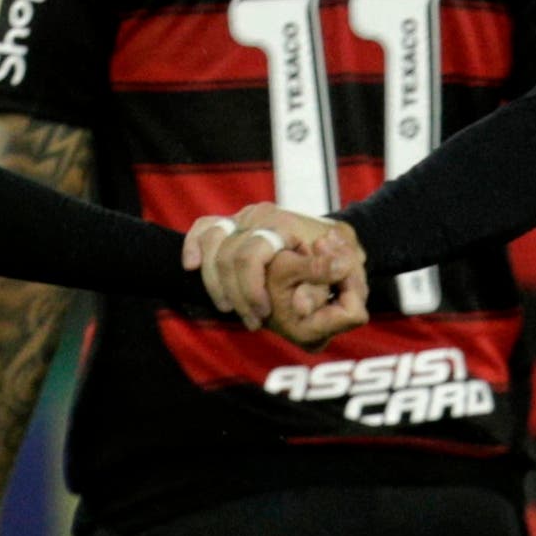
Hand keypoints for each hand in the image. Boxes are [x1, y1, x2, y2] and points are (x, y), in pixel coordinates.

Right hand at [201, 204, 366, 346]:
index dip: (251, 290)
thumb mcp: (346, 273)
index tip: (263, 315)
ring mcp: (244, 217)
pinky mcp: (234, 223)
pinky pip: (203, 228)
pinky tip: (190, 266)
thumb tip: (298, 305)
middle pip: (228, 255)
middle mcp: (260, 216)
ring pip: (212, 245)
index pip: (251, 256)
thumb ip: (324, 286)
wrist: (338, 240)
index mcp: (284, 224)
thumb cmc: (342, 261)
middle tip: (253, 320)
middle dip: (237, 294)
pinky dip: (193, 245)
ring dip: (217, 284)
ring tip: (230, 310)